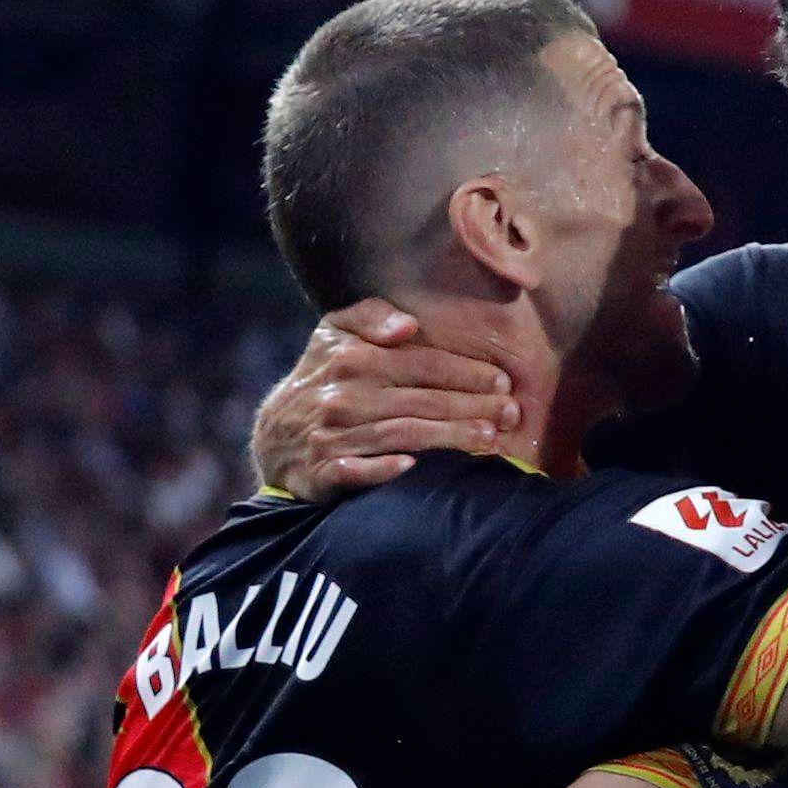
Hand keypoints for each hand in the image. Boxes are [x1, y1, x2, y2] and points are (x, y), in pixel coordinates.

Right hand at [250, 302, 519, 497]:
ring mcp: (332, 434)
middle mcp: (343, 395)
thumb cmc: (322, 379)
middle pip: (421, 400)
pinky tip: (414, 469)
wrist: (274, 437)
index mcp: (352, 358)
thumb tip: (408, 325)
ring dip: (449, 438)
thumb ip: (370, 316)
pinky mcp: (323, 470)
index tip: (503, 381)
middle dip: (472, 407)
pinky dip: (383, 470)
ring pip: (403, 434)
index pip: (422, 364)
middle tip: (512, 414)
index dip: (466, 372)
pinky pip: (357, 470)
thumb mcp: (335, 334)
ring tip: (491, 441)